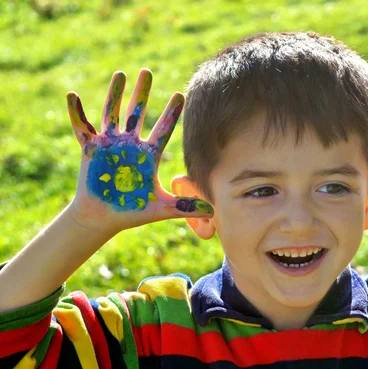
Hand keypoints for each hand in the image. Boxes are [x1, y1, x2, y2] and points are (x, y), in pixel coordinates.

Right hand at [66, 68, 212, 232]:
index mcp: (148, 155)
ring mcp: (110, 144)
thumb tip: (214, 211)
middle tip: (147, 71)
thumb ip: (186, 206)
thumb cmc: (132, 212)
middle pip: (137, 113)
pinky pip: (81, 127)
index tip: (180, 94)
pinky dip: (76, 112)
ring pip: (112, 113)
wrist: (104, 219)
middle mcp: (130, 145)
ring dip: (115, 94)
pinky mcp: (91, 149)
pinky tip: (73, 96)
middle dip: (142, 93)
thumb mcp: (162, 207)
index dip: (172, 113)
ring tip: (121, 74)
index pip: (163, 129)